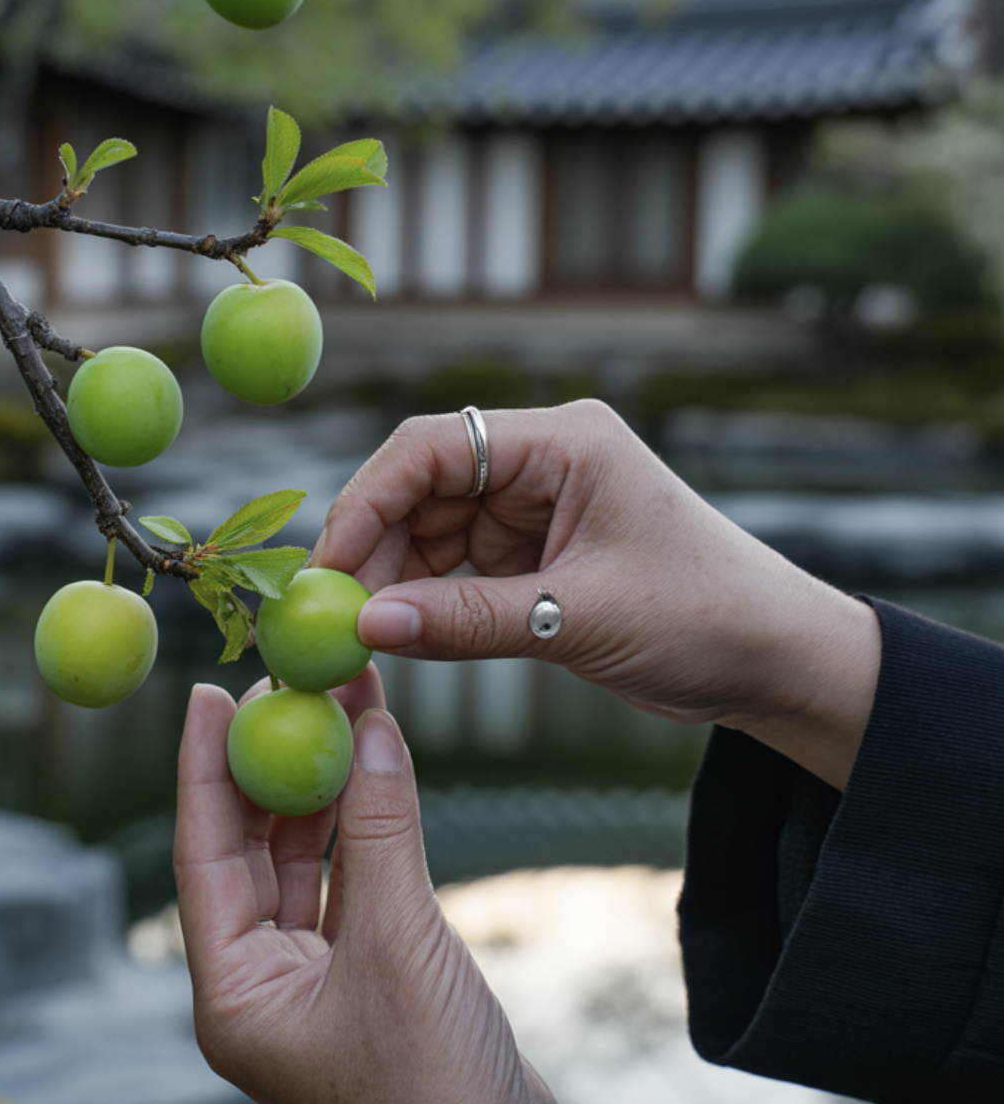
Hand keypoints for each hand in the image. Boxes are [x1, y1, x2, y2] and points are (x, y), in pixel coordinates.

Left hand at [174, 665, 607, 1103]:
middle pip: (251, 852)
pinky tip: (380, 771)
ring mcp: (318, 982)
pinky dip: (367, 830)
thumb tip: (369, 727)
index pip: (202, 855)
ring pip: (307, 864)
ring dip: (326, 791)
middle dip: (271, 767)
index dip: (203, 768)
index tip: (207, 692)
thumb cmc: (430, 1088)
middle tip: (289, 687)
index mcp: (232, 992)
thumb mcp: (398, 940)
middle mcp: (263, 984)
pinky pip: (355, 885)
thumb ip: (378, 830)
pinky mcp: (372, 979)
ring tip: (344, 708)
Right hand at [313, 402, 879, 789]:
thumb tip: (364, 625)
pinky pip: (459, 569)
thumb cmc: (704, 618)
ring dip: (394, 579)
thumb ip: (467, 621)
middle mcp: (544, 462)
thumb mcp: (578, 619)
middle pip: (423, 488)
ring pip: (432, 531)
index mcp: (565, 442)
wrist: (775, 661)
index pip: (436, 447)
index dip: (369, 500)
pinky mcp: (537, 555)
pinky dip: (426, 601)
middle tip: (328, 615)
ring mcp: (538, 509)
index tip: (328, 566)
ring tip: (357, 635)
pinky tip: (397, 635)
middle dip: (374, 547)